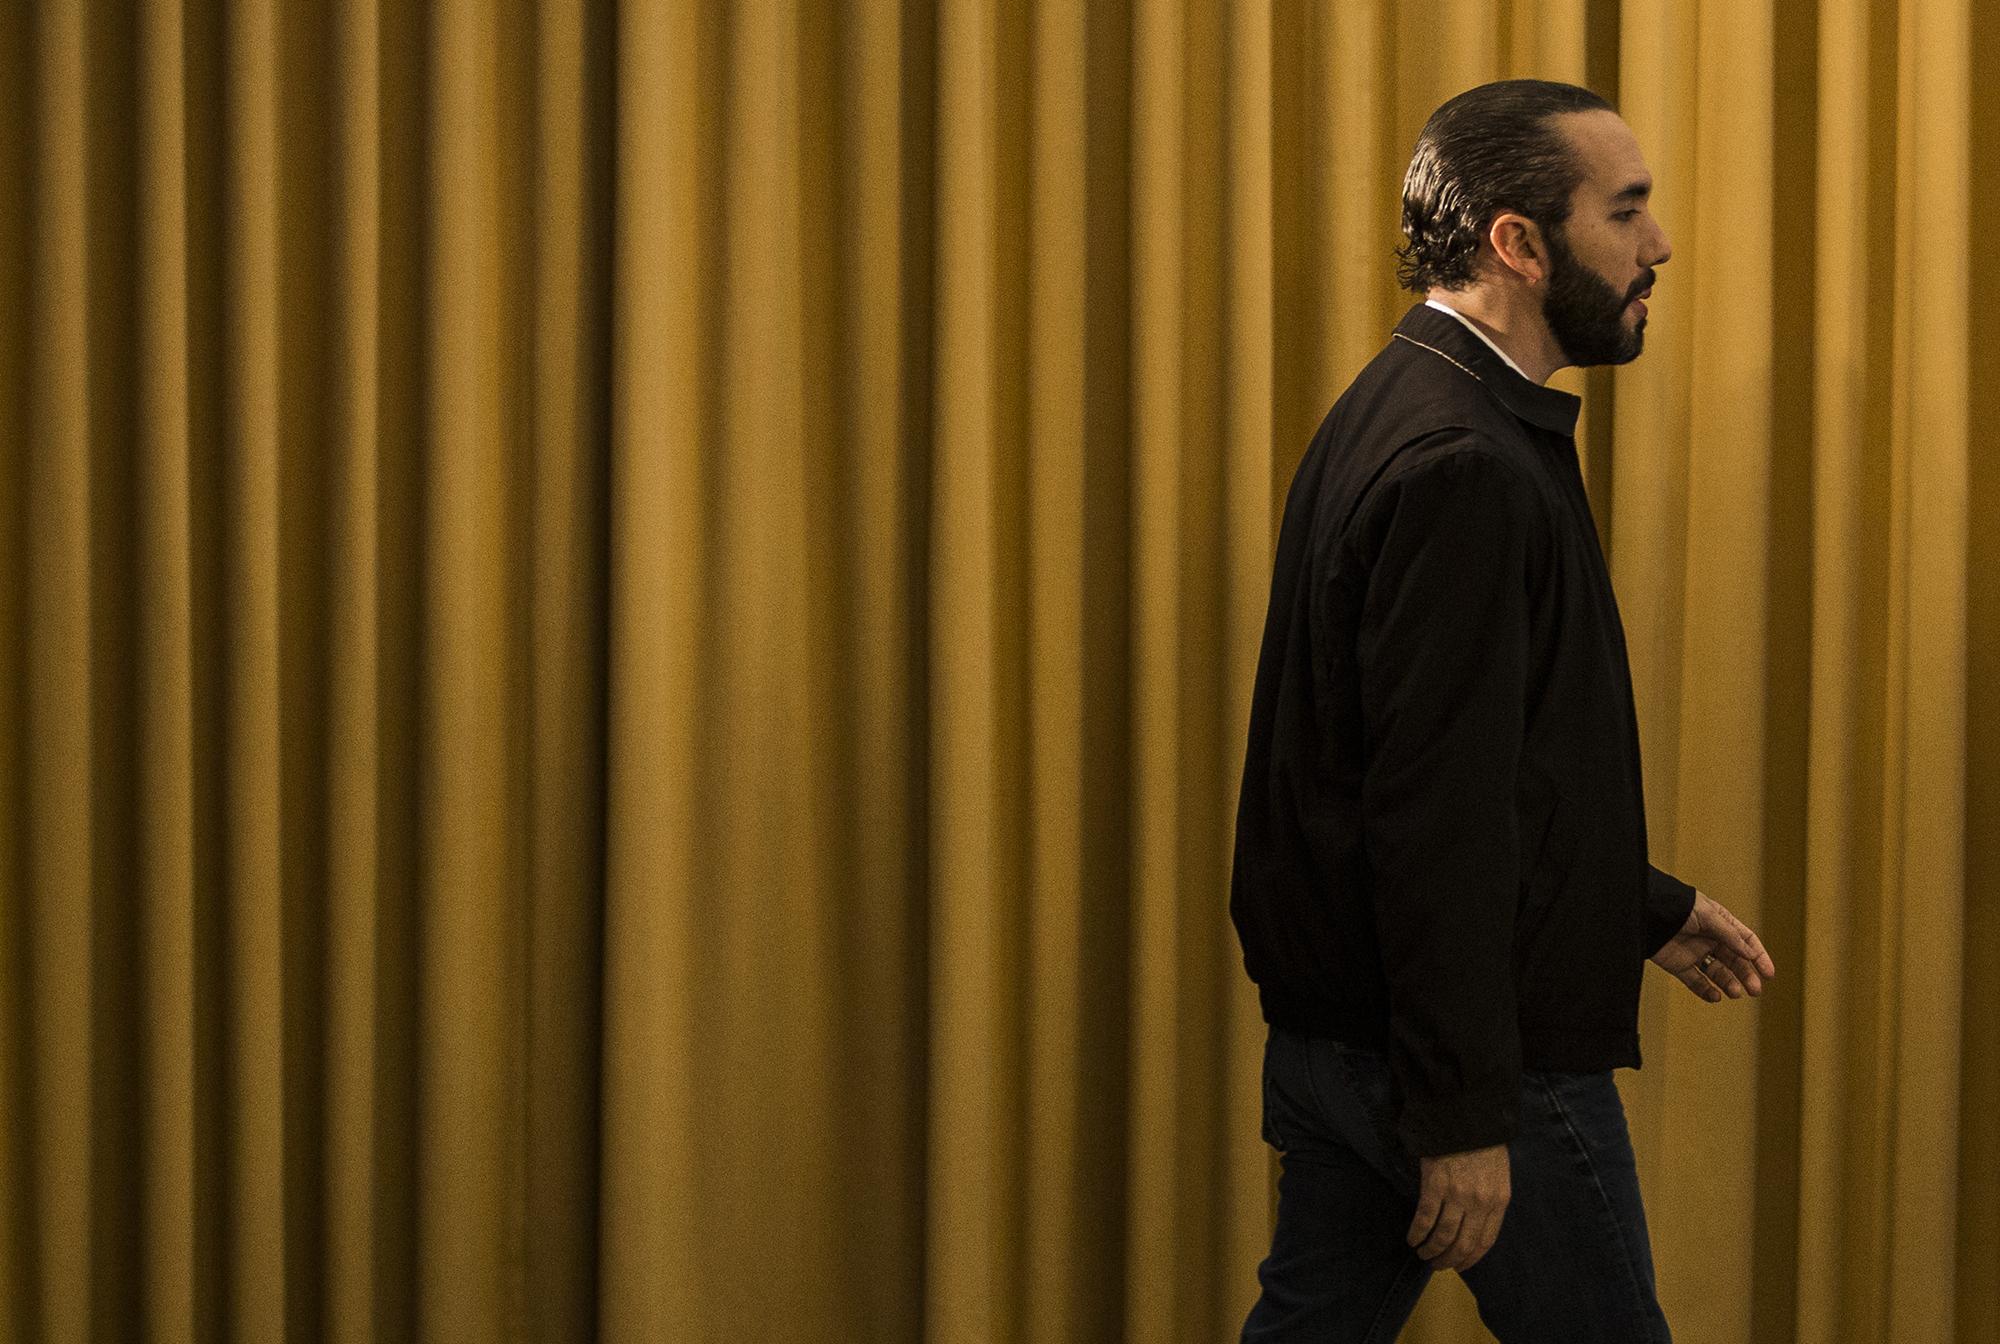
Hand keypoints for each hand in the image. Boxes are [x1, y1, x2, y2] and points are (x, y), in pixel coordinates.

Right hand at [1406, 1141, 1509, 1271]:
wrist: (1466, 1116)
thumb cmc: (1483, 1143)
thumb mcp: (1498, 1174)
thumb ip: (1490, 1200)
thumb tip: (1474, 1224)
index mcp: (1498, 1201)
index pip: (1485, 1241)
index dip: (1470, 1259)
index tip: (1459, 1266)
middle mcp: (1480, 1203)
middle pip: (1463, 1244)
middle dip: (1449, 1260)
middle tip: (1437, 1265)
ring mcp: (1457, 1195)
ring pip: (1443, 1236)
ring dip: (1431, 1250)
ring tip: (1423, 1254)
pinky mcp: (1435, 1185)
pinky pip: (1424, 1218)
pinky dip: (1417, 1232)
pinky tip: (1412, 1238)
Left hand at [1649, 890, 1776, 1001]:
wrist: (1645, 912)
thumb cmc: (1677, 906)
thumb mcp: (1708, 916)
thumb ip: (1730, 935)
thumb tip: (1750, 954)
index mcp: (1720, 922)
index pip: (1746, 941)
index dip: (1759, 957)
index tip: (1769, 974)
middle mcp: (1709, 938)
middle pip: (1735, 960)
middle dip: (1746, 975)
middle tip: (1755, 990)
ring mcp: (1695, 952)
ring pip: (1717, 973)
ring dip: (1728, 984)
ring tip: (1735, 993)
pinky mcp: (1678, 965)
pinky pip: (1695, 981)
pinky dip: (1706, 991)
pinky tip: (1715, 996)